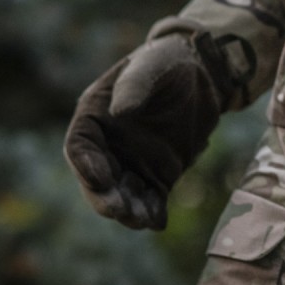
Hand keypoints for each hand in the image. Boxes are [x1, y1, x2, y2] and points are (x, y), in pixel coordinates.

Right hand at [64, 32, 227, 229]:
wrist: (204, 73)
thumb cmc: (168, 62)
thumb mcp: (152, 64)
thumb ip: (135, 84)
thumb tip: (121, 111)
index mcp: (95, 118)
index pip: (80, 148)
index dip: (86, 165)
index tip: (100, 177)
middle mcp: (109, 146)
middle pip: (98, 180)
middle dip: (106, 197)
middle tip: (118, 209)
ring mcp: (133, 162)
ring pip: (125, 194)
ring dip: (130, 210)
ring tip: (140, 221)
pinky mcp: (160, 173)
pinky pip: (152, 198)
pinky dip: (153, 212)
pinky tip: (158, 223)